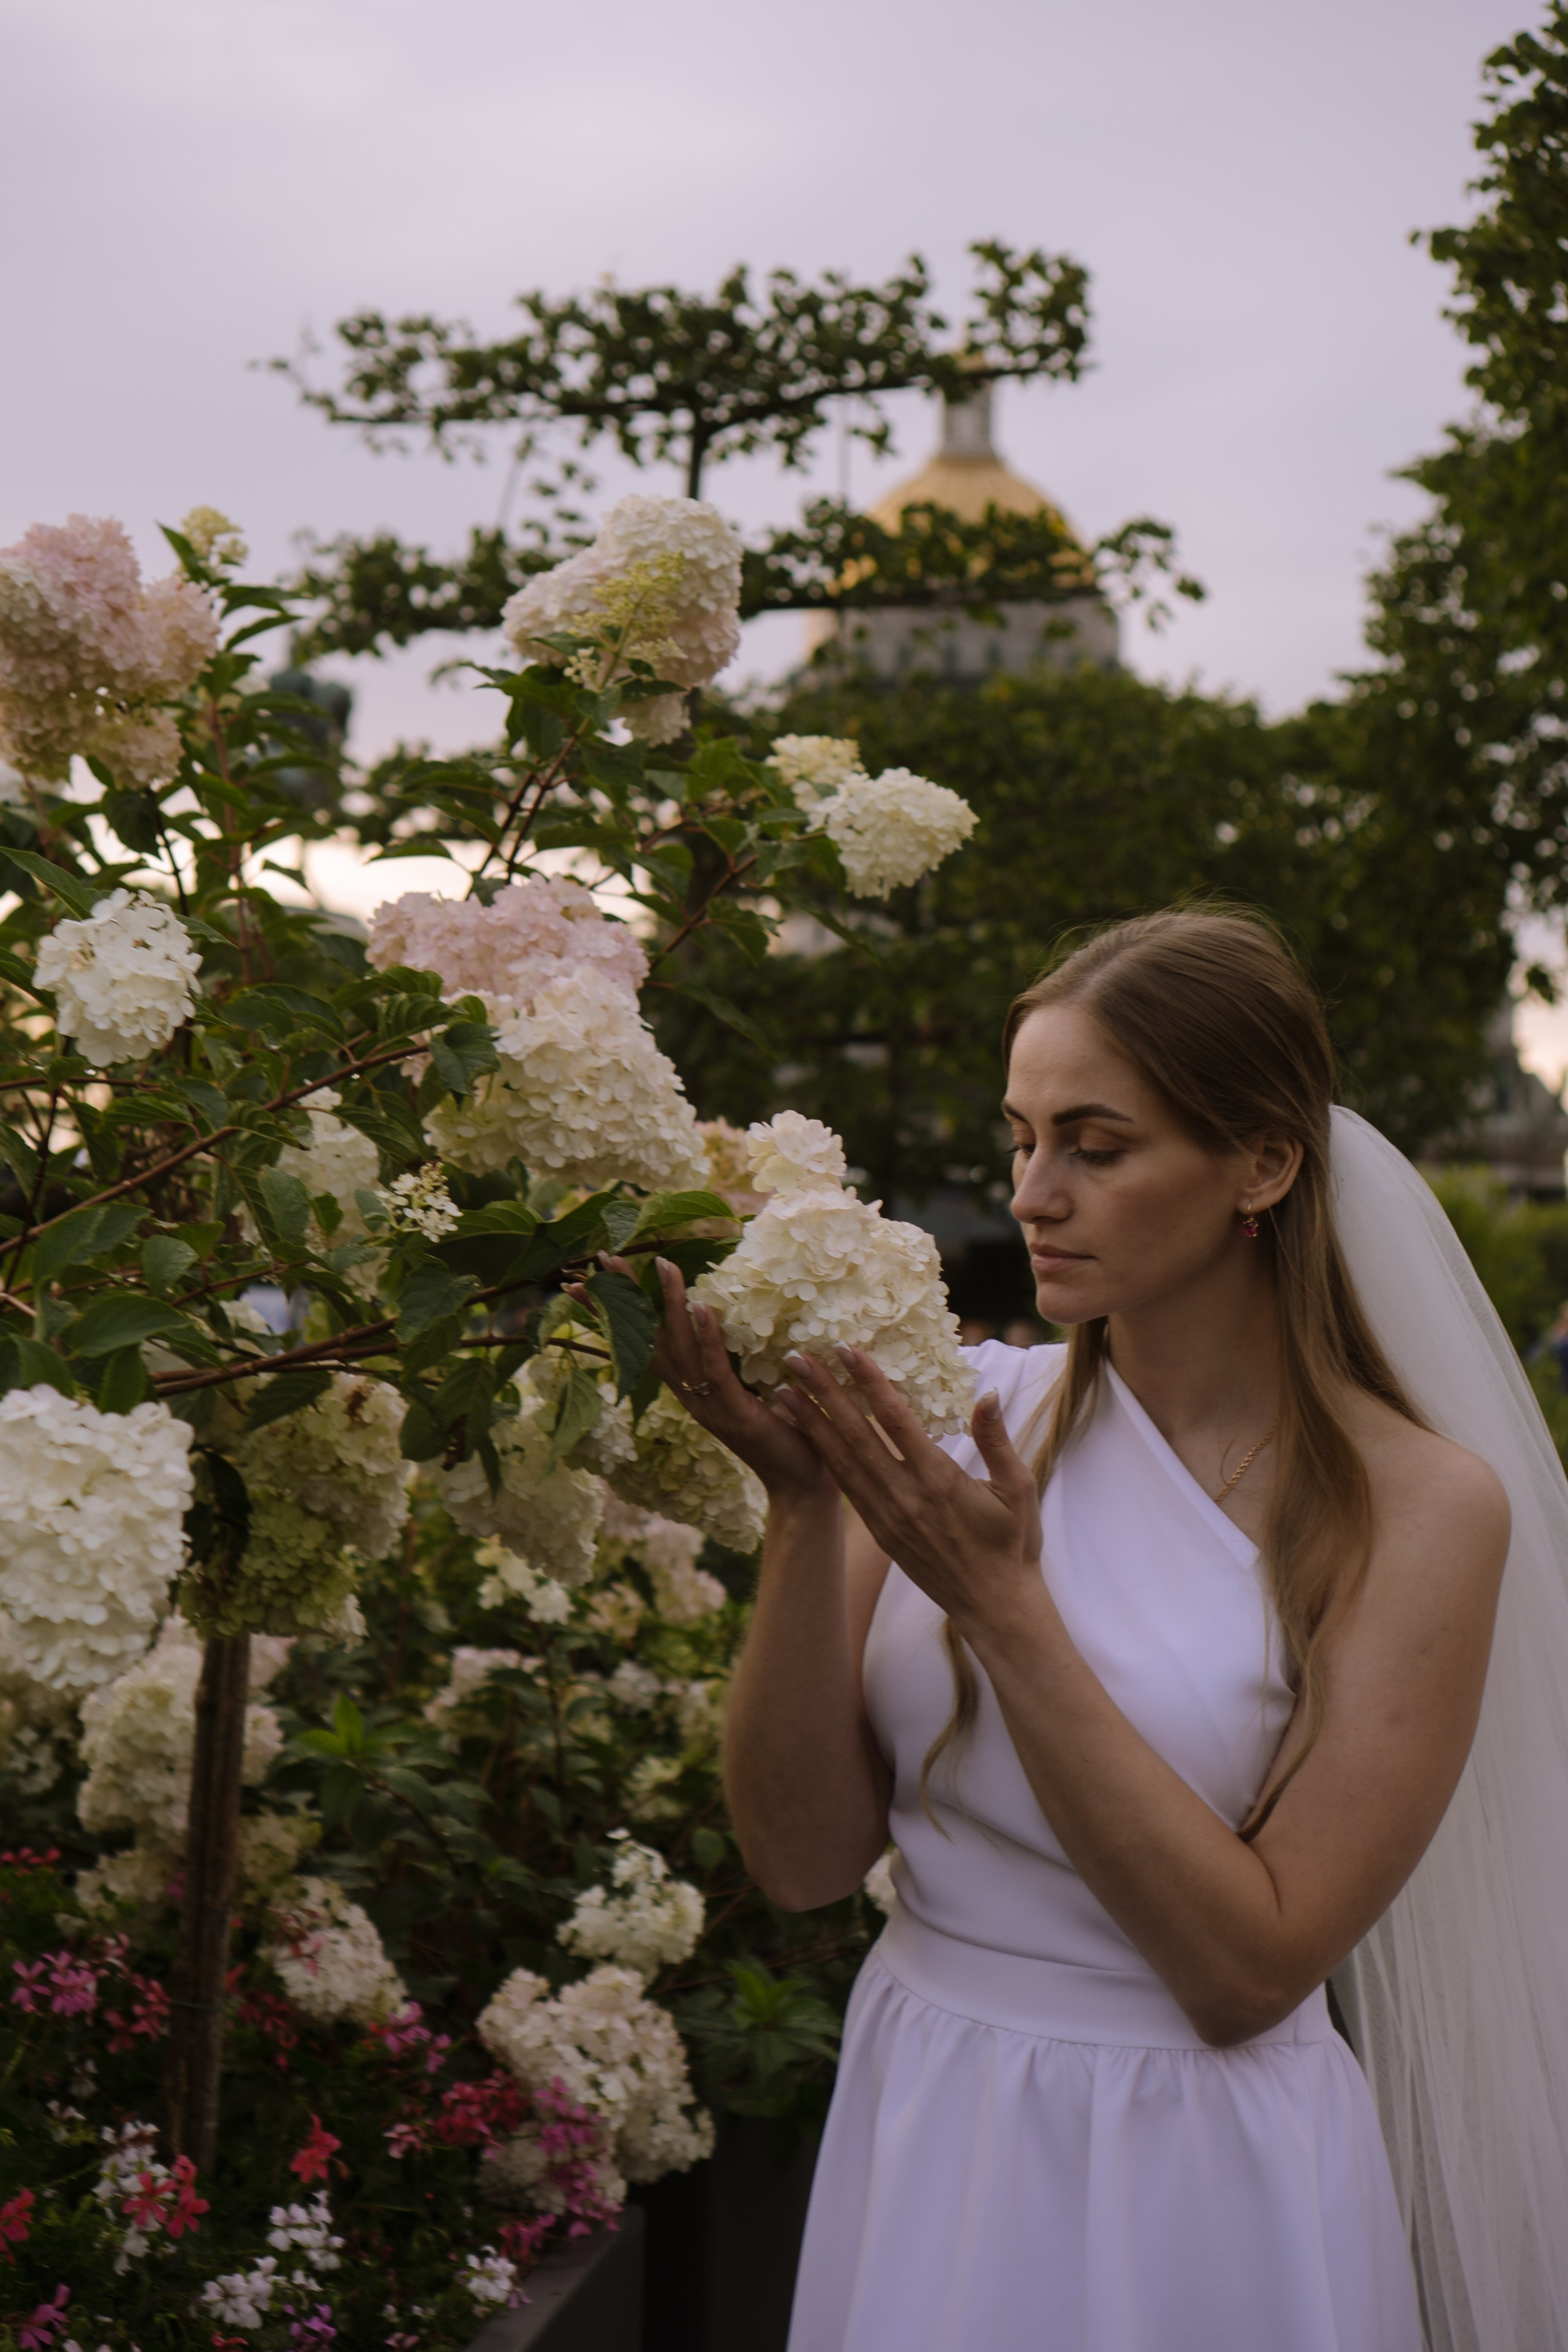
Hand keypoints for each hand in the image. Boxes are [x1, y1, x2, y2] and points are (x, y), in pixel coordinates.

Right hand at [615, 1257, 837, 1505]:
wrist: (801, 1485)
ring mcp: (708, 1406)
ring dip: (670, 1305)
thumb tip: (728, 1307)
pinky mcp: (735, 1413)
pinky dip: (707, 1337)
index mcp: (689, 1390)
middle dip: (623, 1300)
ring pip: (680, 1349)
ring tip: (662, 1265)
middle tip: (604, 1258)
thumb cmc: (783, 1433)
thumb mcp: (751, 1388)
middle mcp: (689, 1397)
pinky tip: (700, 1306)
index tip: (583, 1281)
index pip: (644, 1344)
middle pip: (648, 1341)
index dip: (612, 1314)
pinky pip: (715, 1370)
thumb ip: (734, 1357)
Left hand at [775, 1345, 1041, 1631]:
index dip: (868, 1381)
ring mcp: (886, 1516)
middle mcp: (904, 1496)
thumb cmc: (1012, 1545)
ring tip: (783, 1390)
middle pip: (855, 1434)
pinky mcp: (879, 1532)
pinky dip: (823, 1456)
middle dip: (823, 1392)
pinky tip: (805, 1434)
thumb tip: (988, 1394)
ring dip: (811, 1423)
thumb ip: (997, 1440)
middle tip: (795, 1356)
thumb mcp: (1019, 1490)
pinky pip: (845, 1486)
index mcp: (938, 1480)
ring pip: (841, 1460)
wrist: (993, 1606)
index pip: (895, 1419)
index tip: (845, 1348)